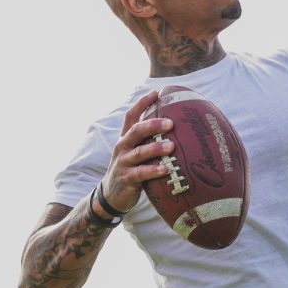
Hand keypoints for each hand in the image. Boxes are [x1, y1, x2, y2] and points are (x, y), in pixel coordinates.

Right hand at [99, 90, 174, 211]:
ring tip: (171, 146)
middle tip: (170, 123)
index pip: (131, 116)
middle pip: (136, 131)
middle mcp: (122, 147)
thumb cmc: (131, 169)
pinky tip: (166, 169)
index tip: (156, 93)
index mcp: (125, 138)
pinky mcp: (126, 179)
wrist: (111, 195)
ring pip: (139, 152)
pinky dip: (154, 171)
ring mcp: (123, 162)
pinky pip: (141, 173)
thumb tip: (176, 129)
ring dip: (156, 148)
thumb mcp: (136, 153)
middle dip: (152, 124)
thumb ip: (149, 141)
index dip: (142, 104)